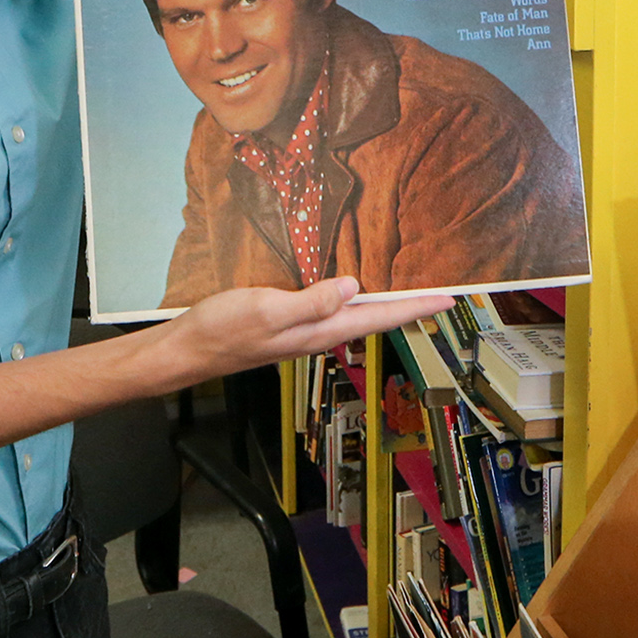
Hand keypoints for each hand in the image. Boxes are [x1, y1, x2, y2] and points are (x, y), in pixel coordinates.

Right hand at [163, 276, 450, 383]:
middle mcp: (319, 334)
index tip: (449, 298)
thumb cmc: (221, 330)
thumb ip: (310, 300)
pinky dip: (355, 299)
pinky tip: (355, 289)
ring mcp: (305, 332)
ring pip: (356, 316)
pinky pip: (333, 311)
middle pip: (375, 319)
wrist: (187, 351)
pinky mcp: (290, 324)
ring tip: (412, 290)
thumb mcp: (266, 309)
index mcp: (320, 331)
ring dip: (385, 303)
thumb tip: (353, 286)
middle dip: (410, 306)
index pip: (379, 318)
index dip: (416, 306)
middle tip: (441, 292)